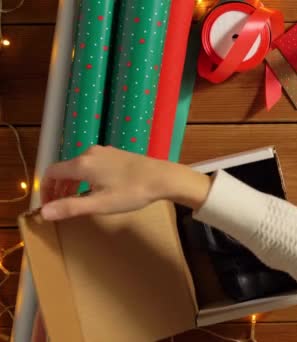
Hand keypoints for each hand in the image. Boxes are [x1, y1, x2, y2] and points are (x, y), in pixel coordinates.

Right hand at [41, 145, 209, 220]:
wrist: (162, 177)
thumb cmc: (131, 192)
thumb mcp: (100, 204)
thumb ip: (70, 207)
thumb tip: (43, 212)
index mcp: (82, 164)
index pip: (51, 173)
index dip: (45, 190)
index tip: (48, 206)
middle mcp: (90, 153)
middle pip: (64, 169)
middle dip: (58, 188)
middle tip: (59, 207)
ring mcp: (104, 152)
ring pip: (79, 167)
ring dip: (72, 183)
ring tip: (75, 201)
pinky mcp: (116, 154)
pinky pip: (92, 165)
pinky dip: (85, 178)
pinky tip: (95, 190)